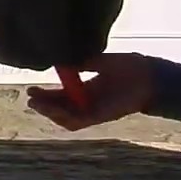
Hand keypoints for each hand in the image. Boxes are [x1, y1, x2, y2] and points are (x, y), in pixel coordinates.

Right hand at [25, 52, 155, 130]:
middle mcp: (89, 101)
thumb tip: (60, 58)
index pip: (62, 94)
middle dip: (44, 104)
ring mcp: (94, 110)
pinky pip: (78, 121)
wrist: (150, 77)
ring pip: (66, 117)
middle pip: (61, 107)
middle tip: (30, 97)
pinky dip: (65, 118)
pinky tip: (55, 111)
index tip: (33, 88)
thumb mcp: (100, 60)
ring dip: (51, 112)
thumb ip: (81, 62)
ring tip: (37, 104)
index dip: (47, 93)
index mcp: (88, 88)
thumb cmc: (130, 67)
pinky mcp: (100, 117)